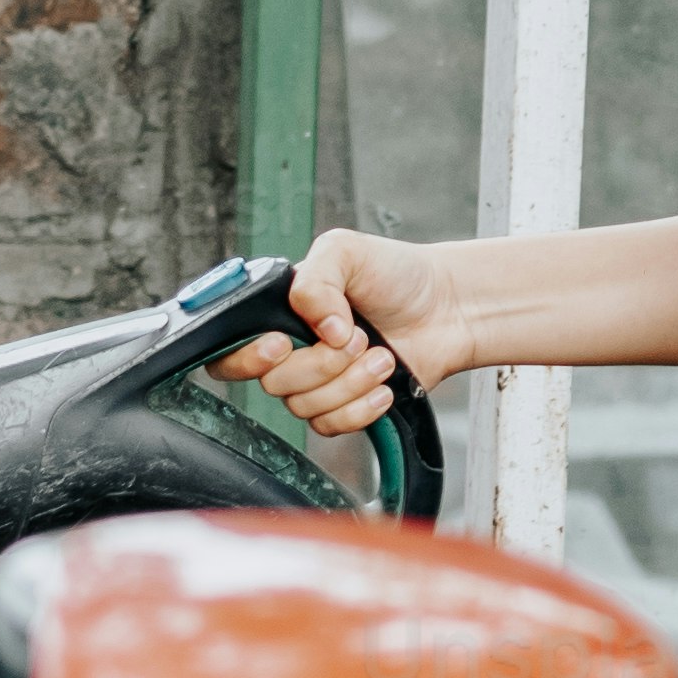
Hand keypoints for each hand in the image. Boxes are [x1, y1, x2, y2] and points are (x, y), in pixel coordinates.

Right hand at [209, 227, 476, 435]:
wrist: (447, 307)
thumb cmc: (395, 273)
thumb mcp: (347, 252)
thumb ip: (316, 280)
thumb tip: (317, 328)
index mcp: (278, 313)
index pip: (229, 351)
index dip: (246, 358)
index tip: (282, 345)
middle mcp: (291, 351)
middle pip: (274, 383)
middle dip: (321, 364)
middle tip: (359, 338)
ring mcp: (317, 382)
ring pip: (304, 408)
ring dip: (349, 383)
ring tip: (381, 354)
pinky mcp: (345, 407)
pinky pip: (331, 425)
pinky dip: (361, 408)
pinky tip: (384, 384)